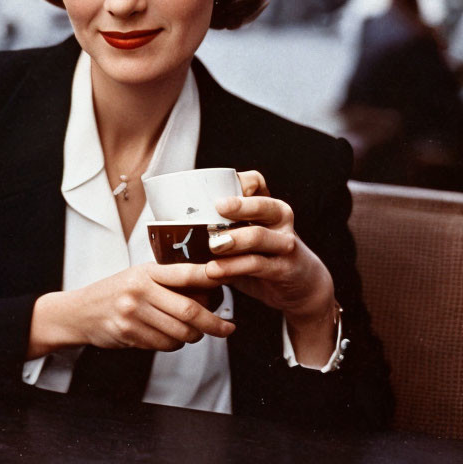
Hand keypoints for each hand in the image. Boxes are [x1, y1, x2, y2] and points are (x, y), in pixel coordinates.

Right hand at [27, 263, 234, 359]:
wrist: (79, 312)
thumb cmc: (114, 292)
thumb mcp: (137, 276)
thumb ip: (167, 281)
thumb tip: (209, 287)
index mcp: (145, 272)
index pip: (186, 273)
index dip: (211, 277)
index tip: (228, 281)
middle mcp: (140, 291)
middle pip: (189, 310)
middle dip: (214, 323)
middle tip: (226, 328)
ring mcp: (133, 314)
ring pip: (180, 333)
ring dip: (194, 337)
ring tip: (193, 332)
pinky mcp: (129, 334)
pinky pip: (165, 345)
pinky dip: (174, 344)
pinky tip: (168, 337)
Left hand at [204, 171, 336, 364]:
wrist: (300, 287)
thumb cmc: (262, 256)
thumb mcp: (245, 236)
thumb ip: (219, 227)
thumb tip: (168, 222)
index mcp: (266, 206)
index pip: (256, 183)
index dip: (240, 182)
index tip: (217, 189)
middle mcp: (280, 219)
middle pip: (264, 205)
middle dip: (241, 205)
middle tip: (218, 207)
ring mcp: (285, 244)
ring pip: (260, 236)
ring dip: (235, 240)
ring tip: (213, 245)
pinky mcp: (284, 269)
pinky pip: (257, 265)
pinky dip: (234, 268)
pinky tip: (215, 270)